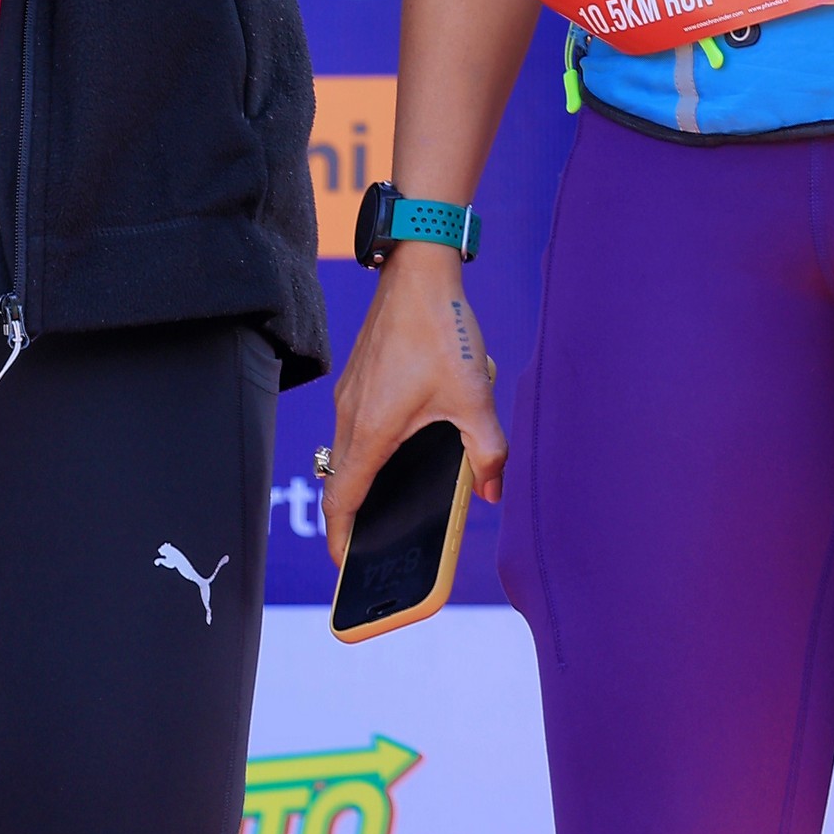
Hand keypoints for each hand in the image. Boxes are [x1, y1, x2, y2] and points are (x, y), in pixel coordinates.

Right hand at [323, 248, 506, 564]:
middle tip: (371, 543)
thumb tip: (493, 491)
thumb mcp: (473, 394)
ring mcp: (350, 392)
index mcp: (372, 430)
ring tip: (387, 499)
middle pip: (339, 480)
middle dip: (350, 517)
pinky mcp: (358, 374)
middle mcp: (351, 414)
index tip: (345, 566)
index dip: (340, 539)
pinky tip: (399, 442)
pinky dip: (365, 446)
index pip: (341, 500)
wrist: (418, 267)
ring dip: (358, 478)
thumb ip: (487, 449)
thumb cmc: (440, 329)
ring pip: (345, 450)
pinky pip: (353, 424)